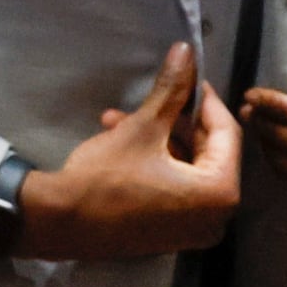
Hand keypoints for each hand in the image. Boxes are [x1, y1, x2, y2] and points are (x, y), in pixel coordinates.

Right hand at [17, 44, 244, 258]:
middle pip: (207, 153)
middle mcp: (215, 218)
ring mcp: (192, 231)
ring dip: (158, 140)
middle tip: (151, 100)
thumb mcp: (142, 128)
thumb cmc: (106, 177)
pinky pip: (173, 190)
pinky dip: (155, 165)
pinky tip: (119, 141)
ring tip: (118, 118)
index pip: (226, 134)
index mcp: (220, 192)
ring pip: (185, 169)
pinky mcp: (169, 235)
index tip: (186, 78)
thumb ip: (171, 90)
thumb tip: (187, 50)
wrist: (61, 223)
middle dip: (175, 122)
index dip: (205, 100)